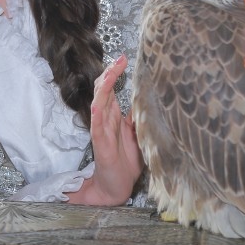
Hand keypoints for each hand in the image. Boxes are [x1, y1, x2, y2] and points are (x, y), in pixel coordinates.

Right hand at [67, 55, 142, 205]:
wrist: (116, 186)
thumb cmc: (126, 162)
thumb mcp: (138, 135)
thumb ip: (138, 118)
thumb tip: (148, 100)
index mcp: (114, 116)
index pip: (111, 88)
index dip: (115, 73)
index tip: (124, 58)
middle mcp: (106, 119)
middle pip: (103, 89)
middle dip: (110, 72)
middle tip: (120, 58)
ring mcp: (101, 128)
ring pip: (99, 101)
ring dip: (104, 84)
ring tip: (112, 71)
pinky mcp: (99, 141)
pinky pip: (96, 122)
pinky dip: (97, 109)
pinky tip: (100, 99)